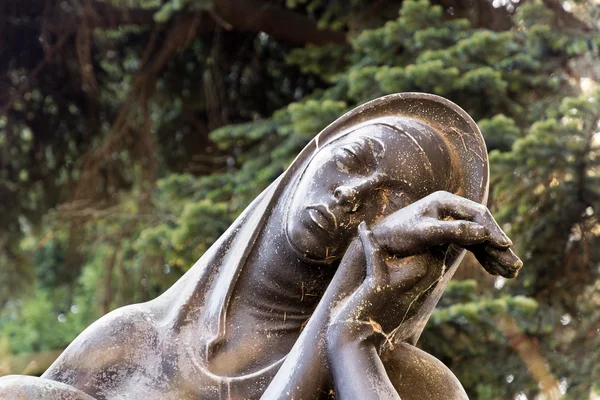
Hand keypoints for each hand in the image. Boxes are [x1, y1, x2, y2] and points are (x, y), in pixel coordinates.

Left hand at [372, 191, 521, 277]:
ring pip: (479, 237)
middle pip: (482, 226)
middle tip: (515, 265)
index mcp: (444, 201)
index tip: (505, 246)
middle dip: (499, 246)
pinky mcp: (448, 235)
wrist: (379, 241)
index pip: (477, 214)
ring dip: (495, 254)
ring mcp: (450, 221)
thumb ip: (452, 231)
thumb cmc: (397, 234)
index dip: (492, 230)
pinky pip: (471, 245)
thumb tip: (482, 232)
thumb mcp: (424, 233)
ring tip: (512, 272)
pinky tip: (495, 271)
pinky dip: (483, 258)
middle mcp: (450, 208)